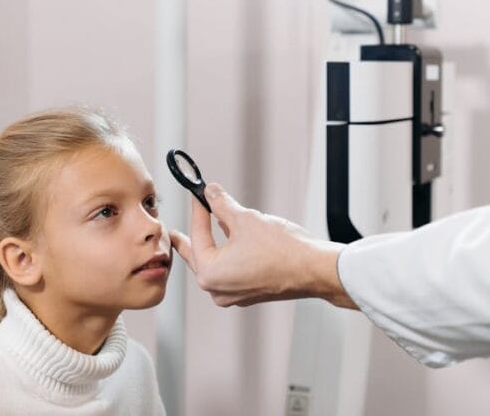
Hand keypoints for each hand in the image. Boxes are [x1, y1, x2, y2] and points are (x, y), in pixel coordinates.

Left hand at [169, 183, 357, 308]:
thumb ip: (222, 205)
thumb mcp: (245, 219)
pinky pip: (231, 271)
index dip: (198, 211)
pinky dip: (229, 255)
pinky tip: (230, 242)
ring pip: (216, 264)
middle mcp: (219, 290)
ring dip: (214, 244)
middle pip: (199, 256)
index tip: (199, 197)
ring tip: (208, 228)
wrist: (314, 270)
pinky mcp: (250, 292)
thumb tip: (211, 193)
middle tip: (174, 234)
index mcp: (210, 274)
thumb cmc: (284, 252)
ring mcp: (235, 294)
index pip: (198, 235)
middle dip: (192, 238)